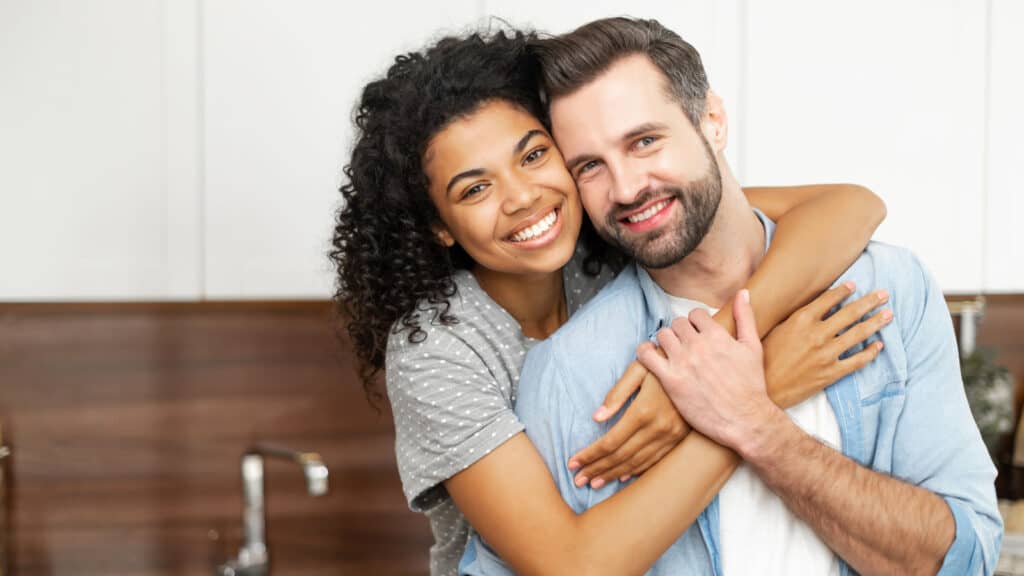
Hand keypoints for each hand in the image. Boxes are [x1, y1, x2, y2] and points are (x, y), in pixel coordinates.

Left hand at [567, 362, 687, 488]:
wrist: (701, 365)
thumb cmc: (662, 361)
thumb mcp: (639, 368)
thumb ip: (617, 393)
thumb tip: (596, 417)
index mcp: (643, 412)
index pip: (609, 442)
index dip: (589, 455)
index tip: (572, 463)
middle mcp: (658, 429)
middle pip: (621, 457)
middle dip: (597, 470)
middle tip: (578, 480)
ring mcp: (671, 436)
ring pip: (637, 463)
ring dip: (614, 475)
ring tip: (594, 483)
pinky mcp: (679, 439)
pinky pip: (655, 461)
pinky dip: (637, 471)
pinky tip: (623, 477)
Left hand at [636, 290, 774, 452]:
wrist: (746, 420)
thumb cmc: (752, 386)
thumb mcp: (753, 348)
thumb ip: (745, 317)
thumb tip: (743, 292)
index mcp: (717, 335)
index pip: (695, 314)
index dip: (695, 322)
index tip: (697, 333)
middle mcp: (698, 345)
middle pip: (677, 323)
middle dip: (680, 332)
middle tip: (684, 345)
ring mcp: (683, 362)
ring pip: (662, 336)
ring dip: (665, 341)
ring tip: (672, 352)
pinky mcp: (671, 380)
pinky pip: (646, 356)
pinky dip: (645, 352)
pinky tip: (651, 357)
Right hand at [763, 282, 890, 407]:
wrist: (766, 389)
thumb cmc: (766, 358)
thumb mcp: (776, 330)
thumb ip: (796, 318)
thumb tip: (814, 306)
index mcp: (801, 320)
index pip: (828, 300)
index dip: (843, 291)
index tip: (854, 285)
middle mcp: (817, 334)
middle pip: (849, 313)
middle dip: (869, 302)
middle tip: (883, 294)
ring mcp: (826, 354)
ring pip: (858, 334)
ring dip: (875, 322)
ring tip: (888, 314)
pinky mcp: (831, 373)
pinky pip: (857, 360)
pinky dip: (870, 352)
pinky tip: (879, 345)